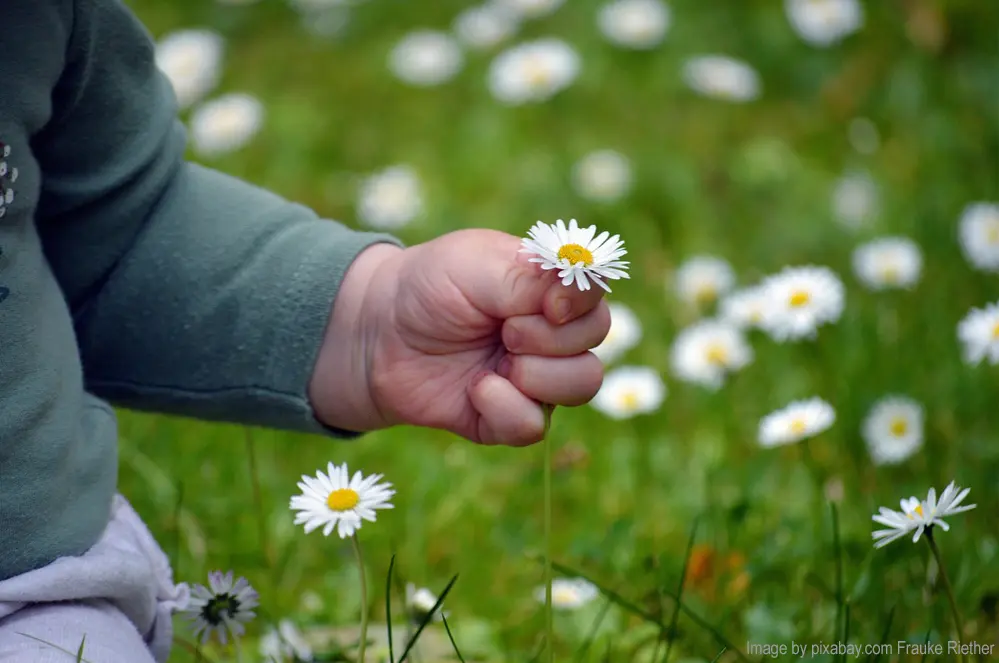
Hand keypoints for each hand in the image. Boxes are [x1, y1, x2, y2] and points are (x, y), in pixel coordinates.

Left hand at [309, 229, 610, 445]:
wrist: (376, 336)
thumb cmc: (427, 288)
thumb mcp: (477, 264)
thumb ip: (532, 276)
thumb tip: (576, 295)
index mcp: (547, 288)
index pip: (596, 296)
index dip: (579, 304)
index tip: (548, 305)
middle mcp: (550, 332)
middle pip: (596, 341)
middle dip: (550, 338)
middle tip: (503, 330)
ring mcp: (534, 376)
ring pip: (582, 385)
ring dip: (539, 376)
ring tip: (497, 364)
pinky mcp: (507, 416)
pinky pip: (535, 426)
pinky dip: (506, 409)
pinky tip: (476, 390)